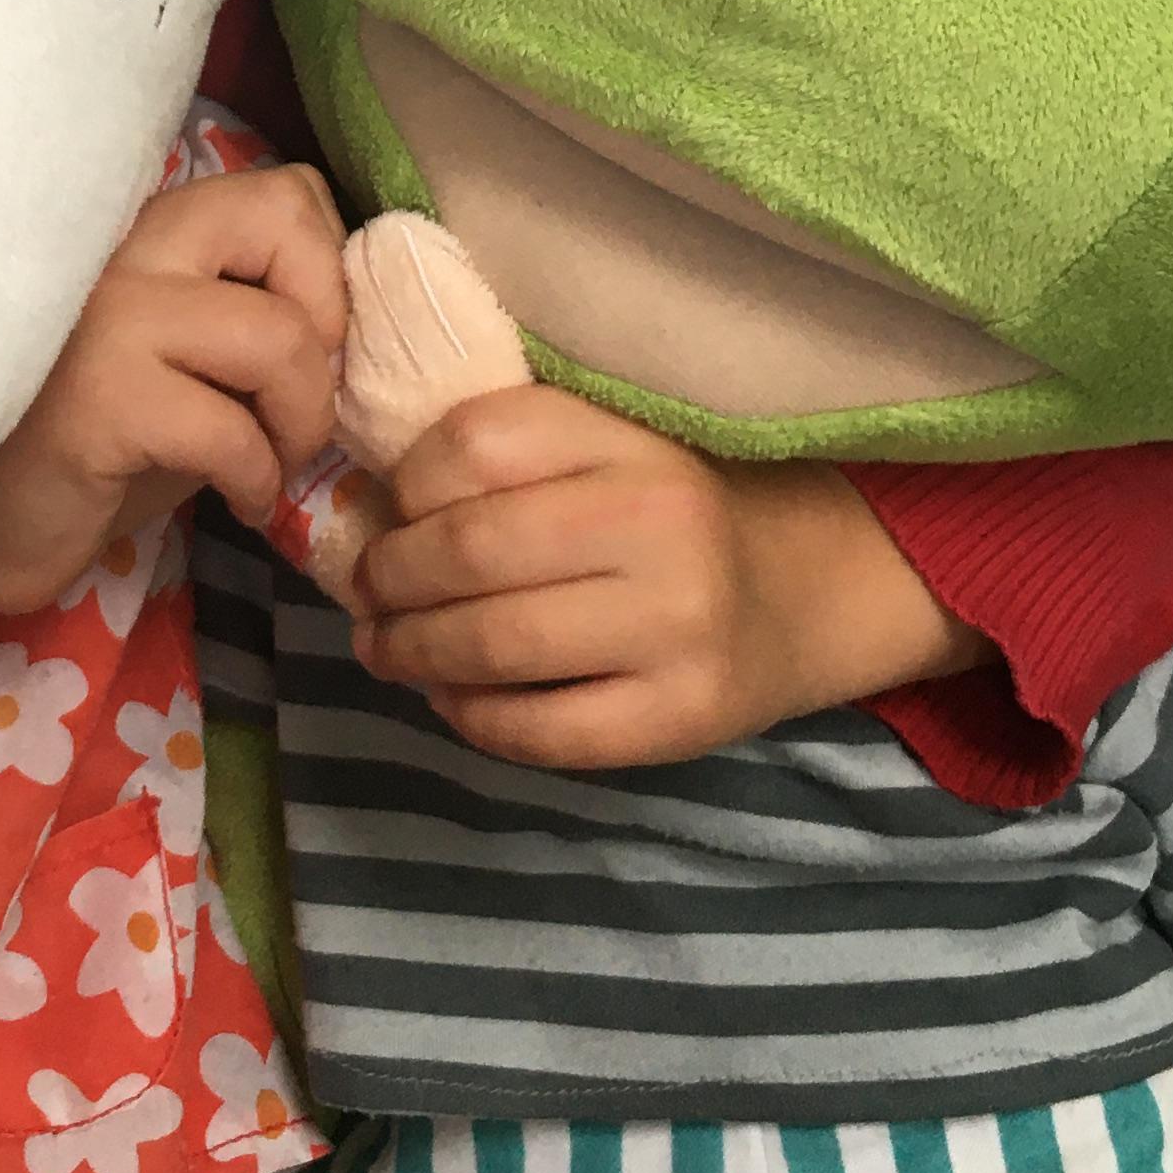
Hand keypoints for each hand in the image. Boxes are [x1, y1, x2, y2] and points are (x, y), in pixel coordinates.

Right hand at [0, 166, 347, 616]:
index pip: (282, 191)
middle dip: (327, 322)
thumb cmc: (79, 457)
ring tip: (268, 464)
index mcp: (145, 234)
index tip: (304, 351)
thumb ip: (245, 332)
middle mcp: (123, 252)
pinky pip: (230, 430)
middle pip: (283, 215)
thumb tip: (349, 337)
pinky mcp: (97, 401)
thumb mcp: (179, 373)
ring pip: (277, 334)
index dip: (322, 273)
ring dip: (300, 419)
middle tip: (298, 401)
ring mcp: (108, 319)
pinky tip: (237, 503)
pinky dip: (258, 477)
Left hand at [353, 384, 983, 769]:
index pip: (477, 442)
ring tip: (384, 647)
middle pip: (469, 549)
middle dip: (389, 578)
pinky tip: (451, 696)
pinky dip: (470, 715)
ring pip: (493, 645)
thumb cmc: (674, 512)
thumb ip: (512, 459)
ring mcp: (676, 629)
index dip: (407, 480)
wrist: (805, 592)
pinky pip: (537, 730)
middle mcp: (660, 527)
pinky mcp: (678, 719)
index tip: (392, 507)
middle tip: (367, 591)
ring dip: (411, 650)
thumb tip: (369, 504)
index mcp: (634, 441)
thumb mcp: (610, 449)